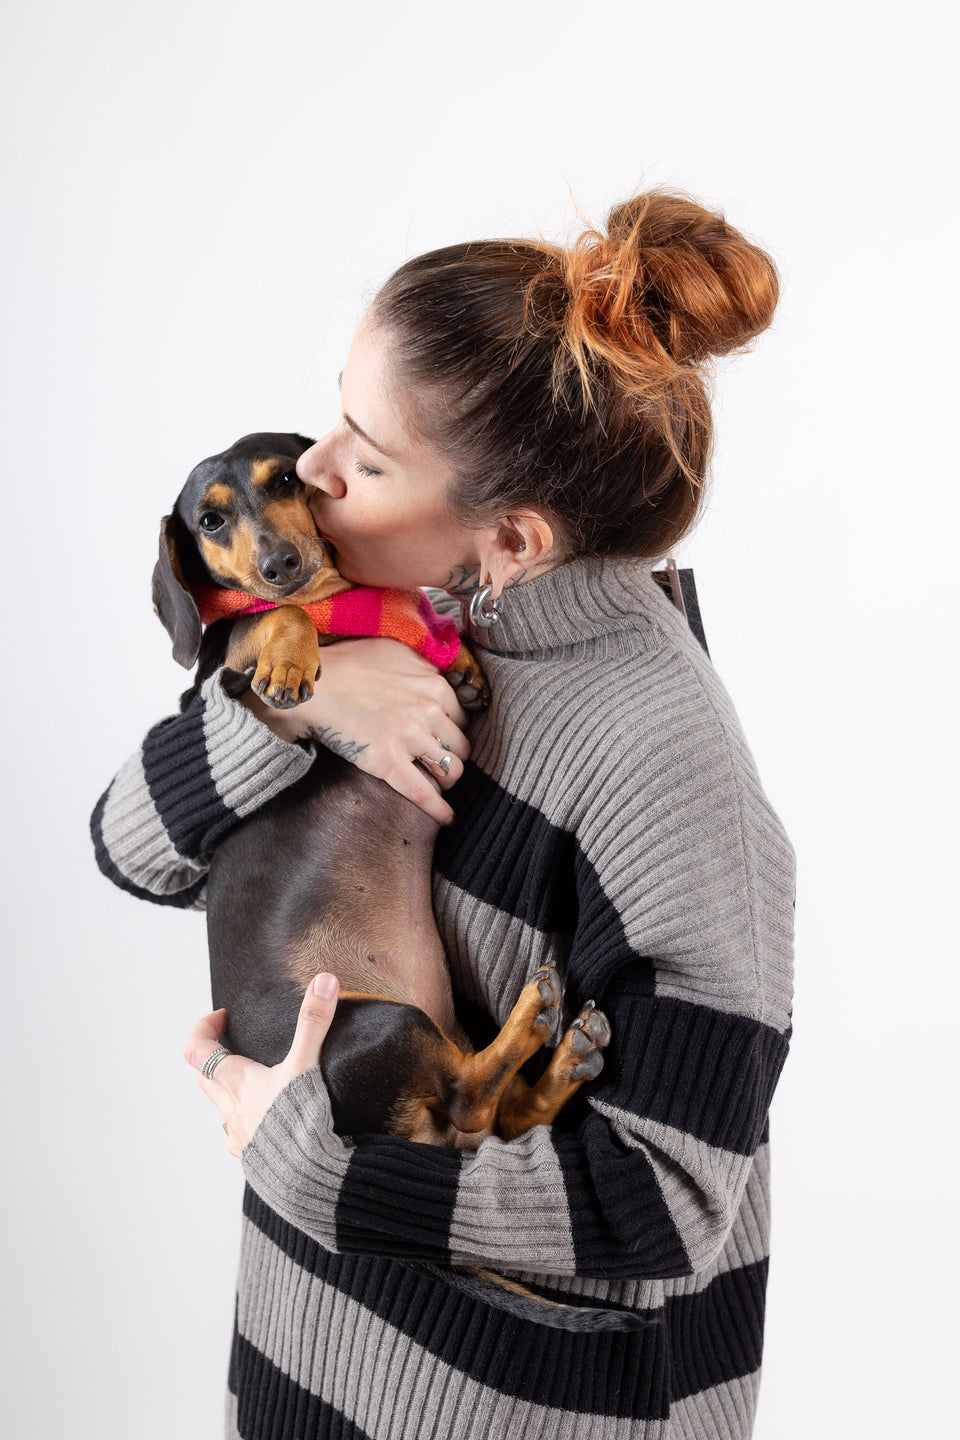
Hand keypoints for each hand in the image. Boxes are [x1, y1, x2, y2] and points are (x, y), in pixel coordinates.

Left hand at [183, 973, 339, 1156]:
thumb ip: (314, 1022)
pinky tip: (270, 1123)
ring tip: (258, 1083)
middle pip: (206, 1078)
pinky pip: (240, 1137)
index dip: (203, 1028)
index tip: (221, 1017)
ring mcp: (239, 1137)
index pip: (197, 1050)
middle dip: (216, 1057)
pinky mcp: (253, 1159)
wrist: (308, 1178)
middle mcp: (230, 1109)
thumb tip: (323, 981)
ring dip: (231, 1093)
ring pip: (222, 1109)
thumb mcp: (307, 1064)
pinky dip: (249, 1123)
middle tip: (237, 1044)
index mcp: (236, 1082)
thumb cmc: (301, 1122)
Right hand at [241, 637, 470, 824]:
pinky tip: (447, 819)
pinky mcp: (388, 762)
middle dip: (452, 755)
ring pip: (451, 769)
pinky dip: (440, 810)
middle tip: (438, 761)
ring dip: (447, 779)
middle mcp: (429, 710)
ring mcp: (410, 737)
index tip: (443, 738)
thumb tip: (434, 676)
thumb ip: (420, 665)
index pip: (462, 716)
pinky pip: (424, 793)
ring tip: (438, 784)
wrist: (312, 685)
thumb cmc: (346, 664)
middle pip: (461, 744)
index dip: (453, 730)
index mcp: (433, 684)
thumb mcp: (393, 650)